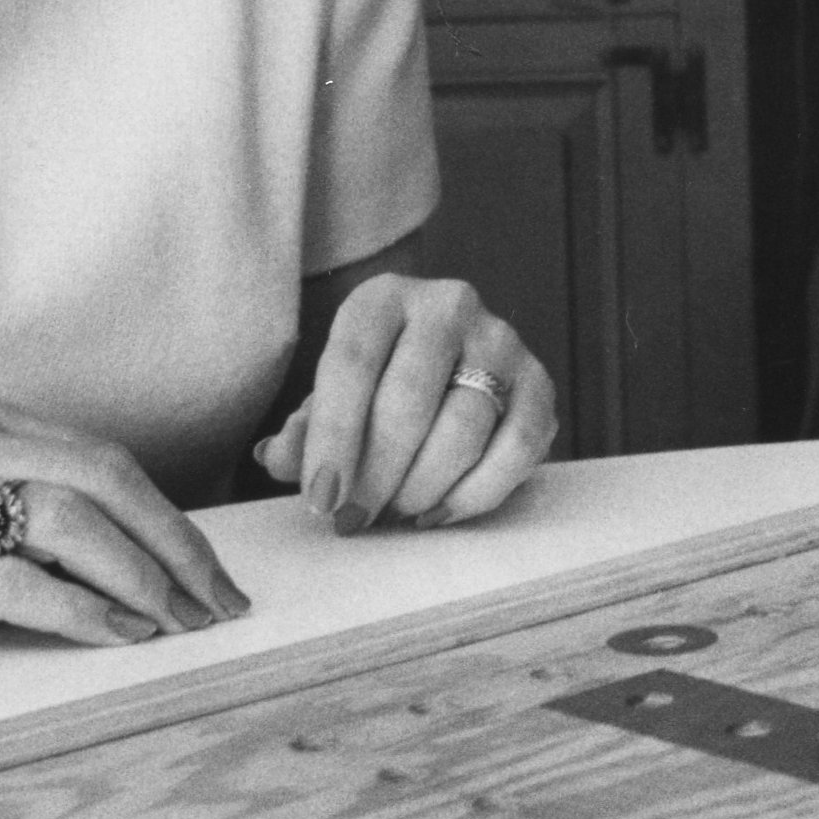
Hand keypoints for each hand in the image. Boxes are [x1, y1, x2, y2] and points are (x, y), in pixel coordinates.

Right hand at [0, 402, 250, 651]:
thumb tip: (79, 538)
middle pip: (108, 482)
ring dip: (144, 580)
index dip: (166, 513)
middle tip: (223, 602)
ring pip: (74, 524)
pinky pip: (14, 582)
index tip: (206, 563)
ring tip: (182, 626)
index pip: (100, 458)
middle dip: (178, 545)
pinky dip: (80, 611)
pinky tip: (115, 638)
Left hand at [255, 271, 555, 533]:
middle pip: (409, 400)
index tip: (320, 499)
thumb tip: (278, 458)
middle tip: (354, 519)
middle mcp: (449, 306)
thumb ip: (302, 431)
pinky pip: (516, 449)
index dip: (332, 438)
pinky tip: (437, 512)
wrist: (444, 363)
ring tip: (392, 514)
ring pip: (464, 427)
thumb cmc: (373, 387)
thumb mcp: (329, 397)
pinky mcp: (540, 384)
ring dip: (422, 487)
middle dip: (376, 474)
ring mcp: (502, 341)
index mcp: (383, 298)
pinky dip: (474, 494)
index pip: (351, 364)